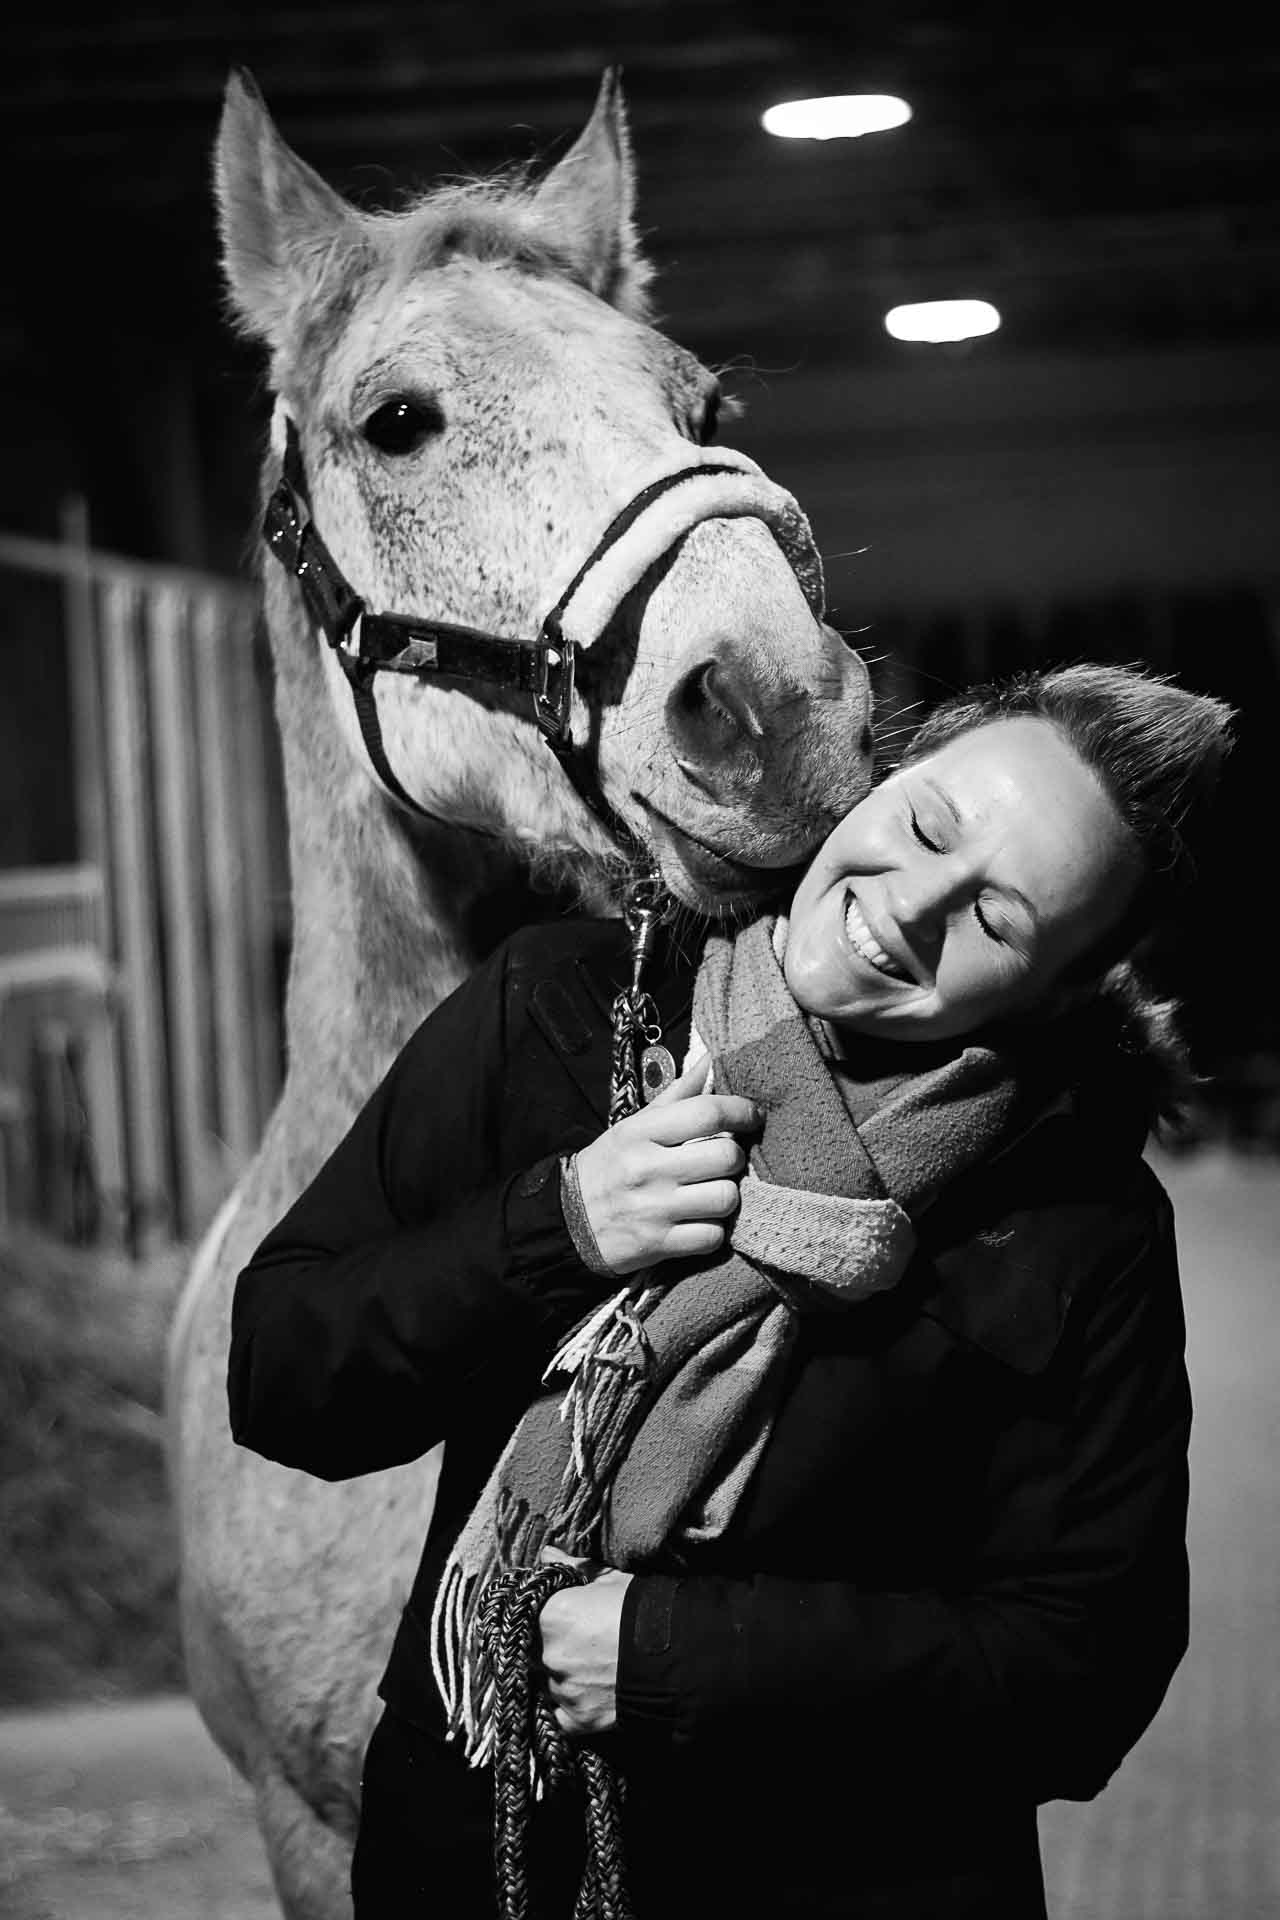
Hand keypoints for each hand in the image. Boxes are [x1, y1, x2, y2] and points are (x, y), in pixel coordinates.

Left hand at [537, 1547, 632, 1738]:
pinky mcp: (578, 1720)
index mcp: (550, 1616)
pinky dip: (568, 1709)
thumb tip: (547, 1552)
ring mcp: (562, 1691)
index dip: (537, 1618)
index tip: (551, 1619)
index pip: (524, 1616)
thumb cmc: (644, 1610)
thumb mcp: (609, 1580)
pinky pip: (559, 1717)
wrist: (679, 1655)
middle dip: (545, 1649)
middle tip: (574, 1645)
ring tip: (586, 1670)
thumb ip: (572, 1567)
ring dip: (558, 1678)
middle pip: (530, 1653)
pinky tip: (586, 1697)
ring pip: (545, 1685)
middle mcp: (548, 1655)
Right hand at [573, 1060, 761, 1274]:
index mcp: (641, 1132)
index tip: (752, 1116)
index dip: (741, 1111)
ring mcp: (653, 1210)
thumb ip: (679, 1093)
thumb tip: (712, 1058)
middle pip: (726, 1156)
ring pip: (726, 1198)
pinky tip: (698, 1221)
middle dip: (734, 1158)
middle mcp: (647, 1169)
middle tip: (724, 1161)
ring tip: (710, 1192)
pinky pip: (712, 1236)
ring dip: (726, 1196)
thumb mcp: (636, 1125)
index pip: (707, 1113)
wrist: (568, 1221)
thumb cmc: (612, 1166)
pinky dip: (712, 1230)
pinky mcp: (658, 1245)